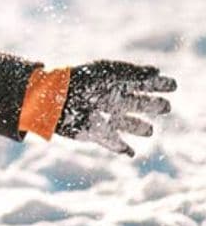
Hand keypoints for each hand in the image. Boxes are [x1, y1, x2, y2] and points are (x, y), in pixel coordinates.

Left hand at [55, 60, 176, 157]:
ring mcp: (101, 116)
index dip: (156, 85)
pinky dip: (120, 148)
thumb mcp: (109, 73)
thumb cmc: (81, 81)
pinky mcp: (93, 133)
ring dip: (137, 128)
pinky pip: (110, 142)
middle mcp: (108, 100)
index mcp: (112, 83)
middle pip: (135, 104)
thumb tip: (157, 72)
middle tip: (166, 107)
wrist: (52, 99)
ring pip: (125, 124)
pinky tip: (130, 152)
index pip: (140, 84)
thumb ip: (134, 73)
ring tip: (149, 130)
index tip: (173, 86)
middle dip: (151, 106)